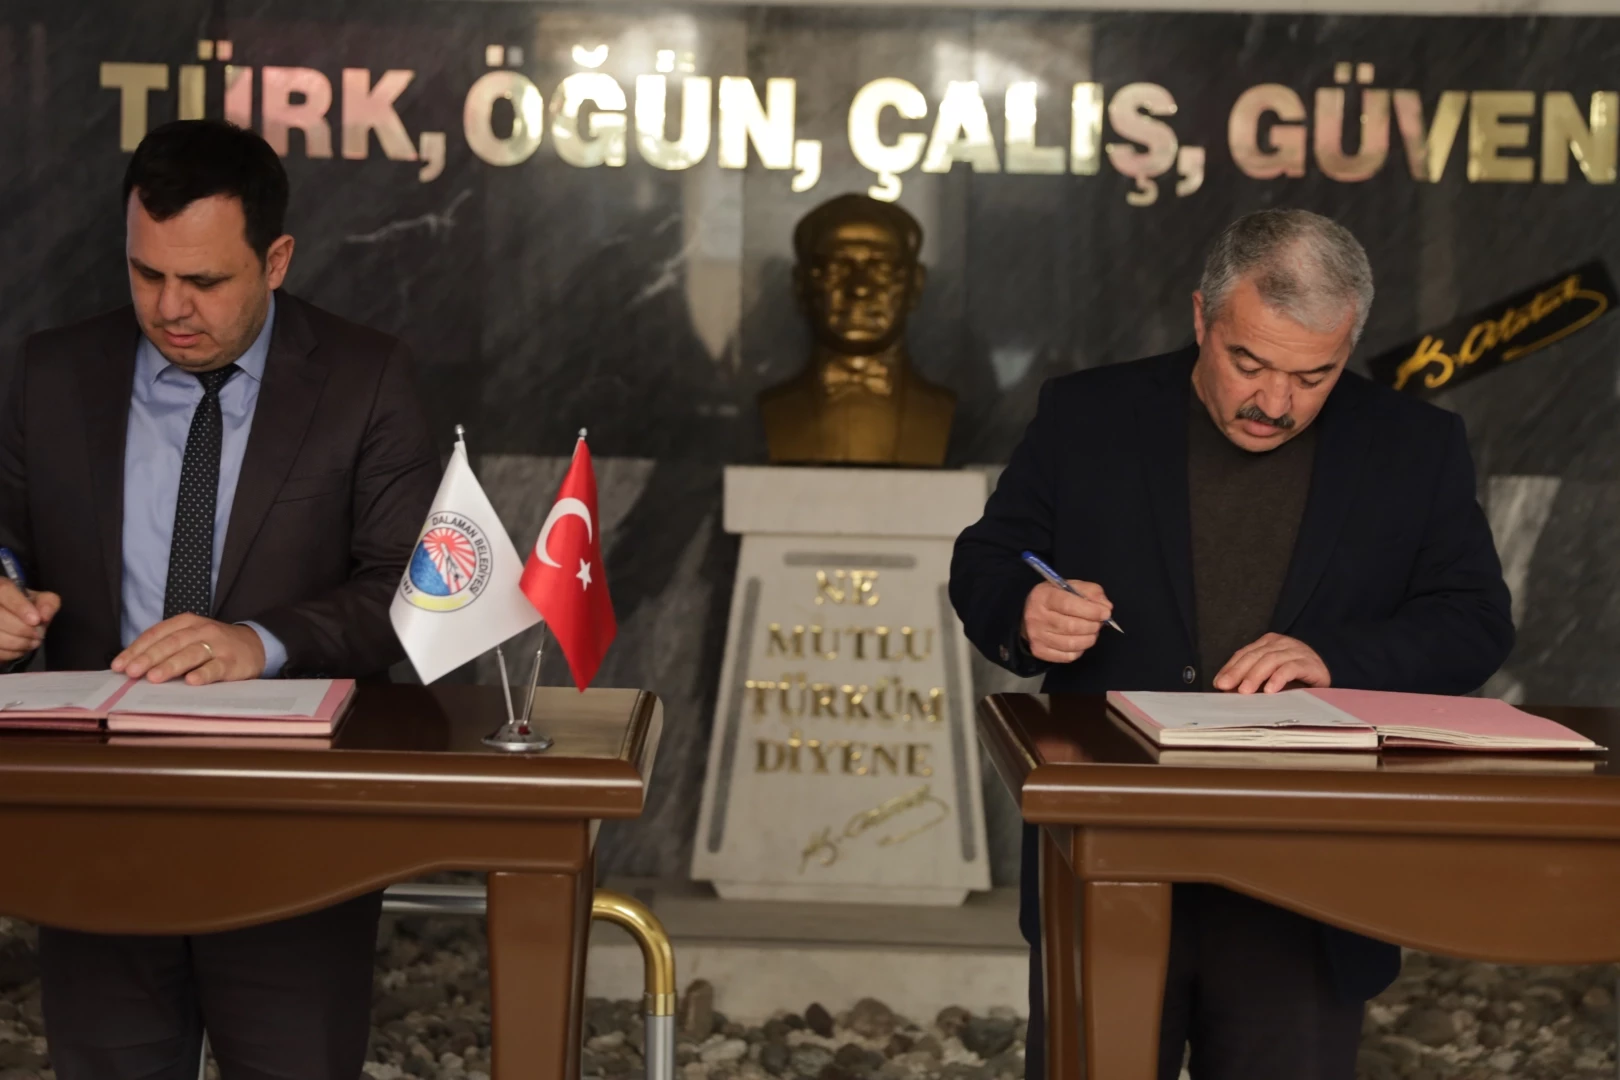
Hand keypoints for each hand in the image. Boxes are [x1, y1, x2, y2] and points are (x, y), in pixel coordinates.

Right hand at [0, 579, 59, 661]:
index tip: (36, 620)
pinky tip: (20, 649)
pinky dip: (10, 652)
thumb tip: (44, 616)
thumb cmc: (26, 608)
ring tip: (32, 643)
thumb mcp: (41, 600)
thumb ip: (47, 603)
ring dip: (18, 643)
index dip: (20, 607)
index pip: (5, 591)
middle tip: (38, 635)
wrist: (12, 619)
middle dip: (22, 629)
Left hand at [112, 615, 265, 684]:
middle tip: (131, 672)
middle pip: (172, 643)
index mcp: (187, 622)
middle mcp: (202, 630)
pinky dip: (203, 674)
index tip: (119, 666)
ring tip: (153, 677)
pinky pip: (216, 668)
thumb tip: (131, 667)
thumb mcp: (190, 638)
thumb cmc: (214, 645)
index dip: (136, 649)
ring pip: (191, 654)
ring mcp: (218, 645)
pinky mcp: (232, 662)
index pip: (157, 634)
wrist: (255, 645)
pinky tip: (191, 682)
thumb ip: (166, 648)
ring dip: (171, 666)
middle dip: (149, 658)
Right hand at [1020, 580, 1113, 663]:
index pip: (1068, 604)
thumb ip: (1090, 592)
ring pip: (1071, 644)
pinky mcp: (1039, 651)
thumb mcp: (1070, 586)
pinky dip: (1080, 650)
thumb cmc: (1055, 598)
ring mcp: (1036, 636)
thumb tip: (1106, 607)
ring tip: (1092, 632)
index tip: (1105, 613)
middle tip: (1099, 623)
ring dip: (1089, 639)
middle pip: (1071, 626)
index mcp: (1043, 596)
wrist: (1031, 614)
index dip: (1090, 610)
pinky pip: (1067, 656)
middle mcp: (1036, 616)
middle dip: (1092, 626)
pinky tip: (1080, 641)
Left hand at [1214, 633, 1329, 693]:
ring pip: (1271, 660)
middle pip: (1255, 656)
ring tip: (1245, 692)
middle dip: (1238, 672)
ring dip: (1256, 676)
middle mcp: (1281, 643)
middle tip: (1226, 687)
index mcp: (1268, 643)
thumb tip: (1228, 689)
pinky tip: (1270, 690)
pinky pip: (1291, 668)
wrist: (1328, 673)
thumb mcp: (1270, 675)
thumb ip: (1252, 678)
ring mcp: (1296, 651)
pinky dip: (1278, 678)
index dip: (1230, 667)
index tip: (1218, 682)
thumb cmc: (1295, 677)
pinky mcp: (1310, 664)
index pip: (1244, 654)